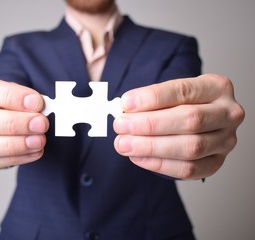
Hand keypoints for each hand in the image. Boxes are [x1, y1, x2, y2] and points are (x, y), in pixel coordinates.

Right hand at [0, 72, 48, 171]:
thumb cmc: (3, 99)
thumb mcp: (10, 88)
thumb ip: (21, 96)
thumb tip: (38, 107)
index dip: (8, 96)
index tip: (35, 102)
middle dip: (12, 124)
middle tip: (40, 123)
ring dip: (13, 145)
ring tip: (39, 140)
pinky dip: (15, 159)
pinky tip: (34, 152)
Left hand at [113, 74, 244, 179]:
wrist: (194, 122)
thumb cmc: (177, 105)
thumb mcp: (168, 94)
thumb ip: (149, 101)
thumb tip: (123, 111)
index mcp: (216, 87)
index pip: (183, 91)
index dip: (153, 98)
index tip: (126, 103)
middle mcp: (228, 113)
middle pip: (189, 120)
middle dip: (150, 124)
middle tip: (121, 125)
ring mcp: (225, 141)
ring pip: (190, 147)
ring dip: (151, 147)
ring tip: (123, 144)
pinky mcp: (216, 163)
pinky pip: (188, 169)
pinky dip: (159, 164)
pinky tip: (137, 157)